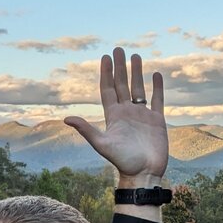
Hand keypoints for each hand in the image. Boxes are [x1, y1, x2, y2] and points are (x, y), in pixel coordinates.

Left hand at [65, 48, 168, 184]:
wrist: (144, 174)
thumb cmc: (123, 162)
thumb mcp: (102, 144)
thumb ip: (86, 130)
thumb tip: (66, 118)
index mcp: (113, 116)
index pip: (108, 89)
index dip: (106, 73)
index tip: (105, 57)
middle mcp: (127, 113)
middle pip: (122, 85)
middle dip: (120, 67)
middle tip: (118, 49)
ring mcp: (142, 116)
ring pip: (139, 88)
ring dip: (137, 72)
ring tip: (136, 56)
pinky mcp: (157, 121)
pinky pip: (157, 99)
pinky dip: (157, 87)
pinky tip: (156, 74)